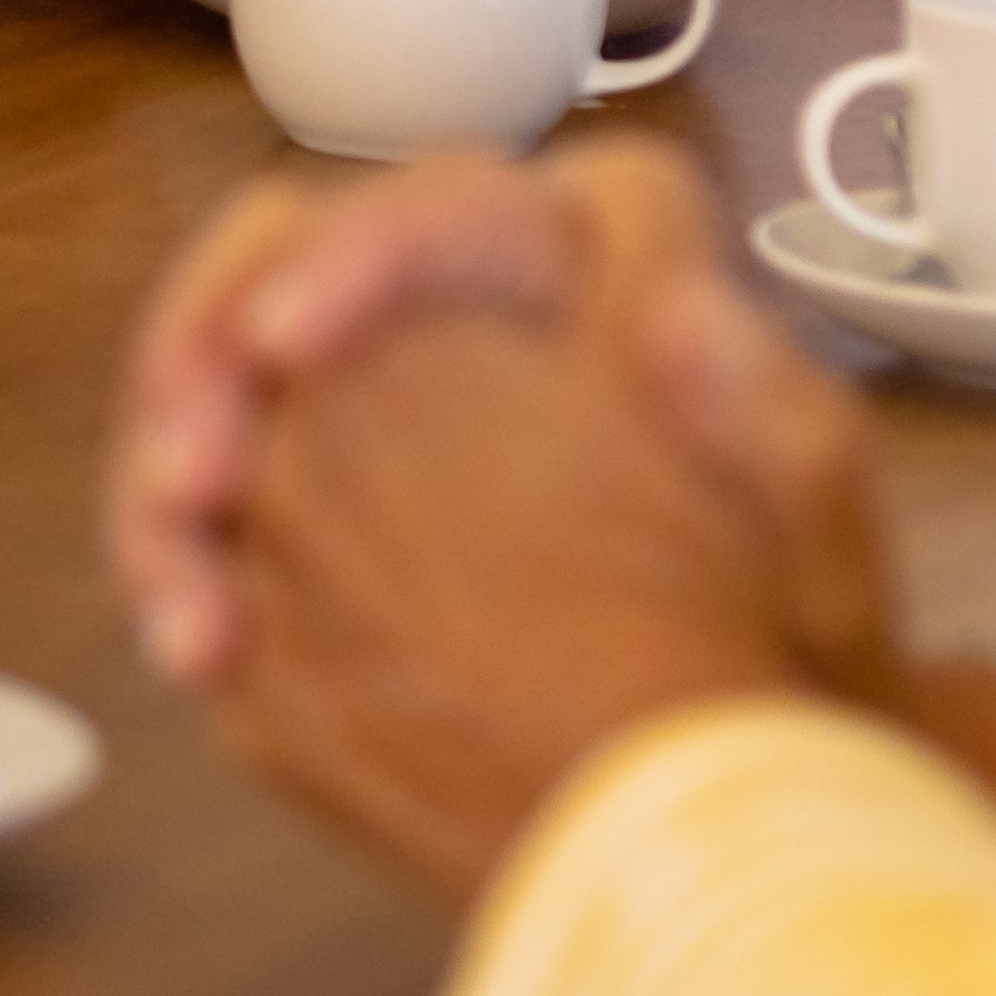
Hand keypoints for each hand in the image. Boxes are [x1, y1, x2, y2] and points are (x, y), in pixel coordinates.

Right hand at [122, 143, 883, 902]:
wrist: (741, 796)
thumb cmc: (797, 677)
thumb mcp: (827, 582)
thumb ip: (788, 439)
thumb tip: (682, 310)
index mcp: (586, 275)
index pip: (453, 200)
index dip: (356, 252)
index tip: (294, 348)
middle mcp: (462, 306)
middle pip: (284, 256)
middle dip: (204, 351)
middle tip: (187, 481)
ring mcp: (368, 396)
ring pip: (216, 366)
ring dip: (168, 466)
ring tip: (185, 607)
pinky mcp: (310, 494)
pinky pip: (203, 486)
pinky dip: (175, 557)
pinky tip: (195, 649)